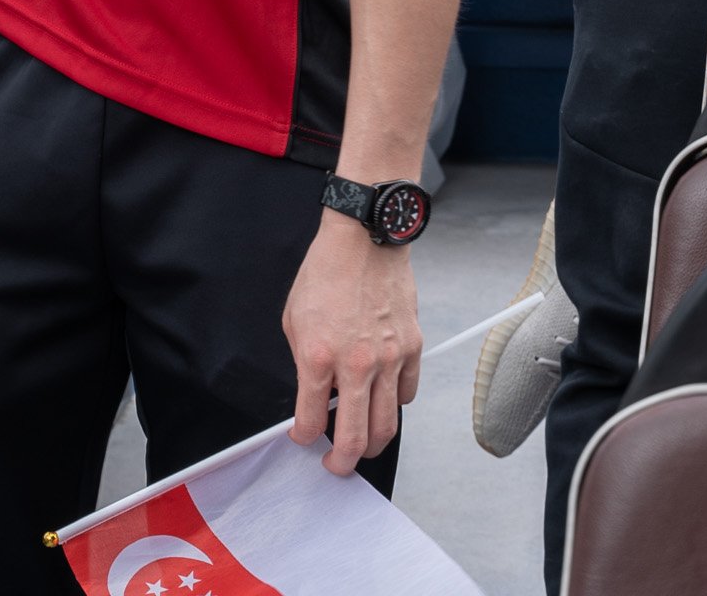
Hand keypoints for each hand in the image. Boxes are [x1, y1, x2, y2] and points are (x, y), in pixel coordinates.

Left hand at [282, 210, 418, 474]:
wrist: (365, 239)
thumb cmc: (326, 274)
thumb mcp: (295, 320)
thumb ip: (304, 363)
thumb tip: (314, 395)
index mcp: (318, 358)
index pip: (310, 423)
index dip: (303, 438)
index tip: (302, 437)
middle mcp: (355, 365)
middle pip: (352, 438)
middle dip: (340, 462)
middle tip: (334, 465)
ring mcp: (388, 358)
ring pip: (386, 425)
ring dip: (371, 445)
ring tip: (362, 445)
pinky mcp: (411, 347)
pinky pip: (406, 393)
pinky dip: (394, 405)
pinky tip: (382, 400)